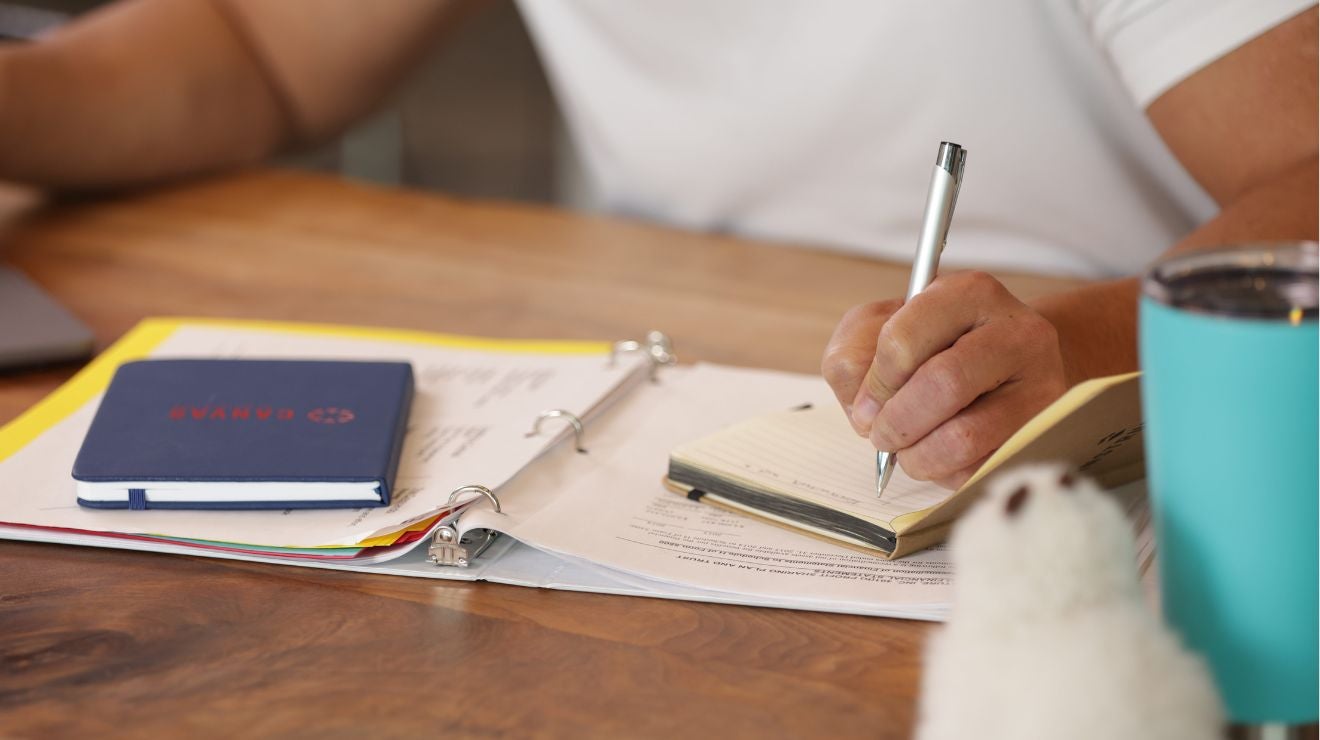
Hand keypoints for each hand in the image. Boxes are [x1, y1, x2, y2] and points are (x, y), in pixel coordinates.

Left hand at [821, 271, 1068, 489]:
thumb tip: (866, 410)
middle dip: (896, 422)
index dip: (876, 383)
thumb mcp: (880, 329)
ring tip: (908, 450)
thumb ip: (854, 355)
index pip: (904, 339)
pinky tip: (941, 456)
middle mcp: (1016, 331)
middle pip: (942, 384)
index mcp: (969, 292)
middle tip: (881, 435)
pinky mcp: (1044, 433)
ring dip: (918, 456)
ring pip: (964, 436)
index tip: (867, 404)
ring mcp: (1041, 384)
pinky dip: (946, 473)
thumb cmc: (931, 347)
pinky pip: (982, 470)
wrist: (1007, 366)